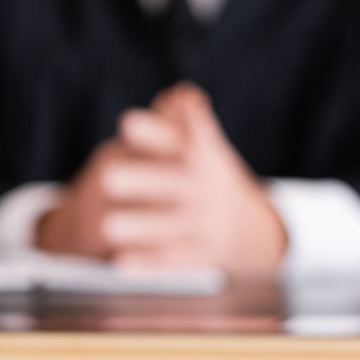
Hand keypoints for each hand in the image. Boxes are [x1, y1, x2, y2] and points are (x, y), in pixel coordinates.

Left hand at [39, 84, 286, 272]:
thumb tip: (180, 95)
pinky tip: (121, 263)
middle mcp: (204, 188)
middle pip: (173, 183)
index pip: (181, 139)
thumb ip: (184, 123)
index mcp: (203, 156)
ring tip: (109, 226)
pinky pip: (172, 259)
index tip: (127, 124)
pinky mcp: (199, 255)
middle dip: (143, 180)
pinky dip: (148, 263)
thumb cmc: (208, 178)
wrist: (251, 230)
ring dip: (140, 226)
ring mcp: (204, 223)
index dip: (155, 132)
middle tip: (107, 178)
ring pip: (170, 225)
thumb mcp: (202, 149)